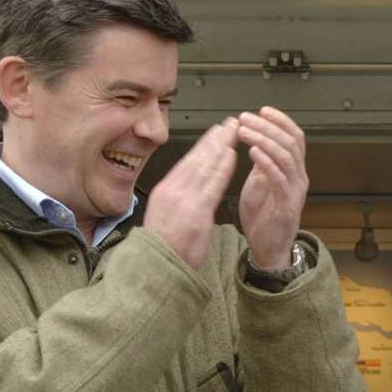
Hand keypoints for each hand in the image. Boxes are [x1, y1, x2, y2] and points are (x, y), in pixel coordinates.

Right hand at [144, 119, 239, 269]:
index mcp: (164, 192)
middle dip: (214, 138)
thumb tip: (190, 190)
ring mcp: (183, 200)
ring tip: (234, 131)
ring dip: (221, 145)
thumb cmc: (164, 249)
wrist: (157, 269)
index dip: (203, 146)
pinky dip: (222, 167)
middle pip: (196, 158)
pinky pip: (212, 184)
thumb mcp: (166, 218)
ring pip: (205, 166)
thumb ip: (179, 201)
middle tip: (229, 123)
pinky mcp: (196, 212)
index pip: (187, 163)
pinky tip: (231, 154)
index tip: (215, 133)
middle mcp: (172, 191)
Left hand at [236, 107, 309, 269]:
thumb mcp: (261, 183)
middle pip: (291, 142)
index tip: (263, 110)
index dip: (281, 121)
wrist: (268, 249)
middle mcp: (298, 178)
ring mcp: (294, 191)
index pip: (294, 137)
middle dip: (268, 126)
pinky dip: (265, 162)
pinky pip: (279, 178)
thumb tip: (256, 139)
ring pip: (286, 156)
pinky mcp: (286, 206)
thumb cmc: (263, 217)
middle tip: (247, 117)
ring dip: (263, 140)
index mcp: (293, 170)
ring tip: (244, 130)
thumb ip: (263, 162)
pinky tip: (252, 152)